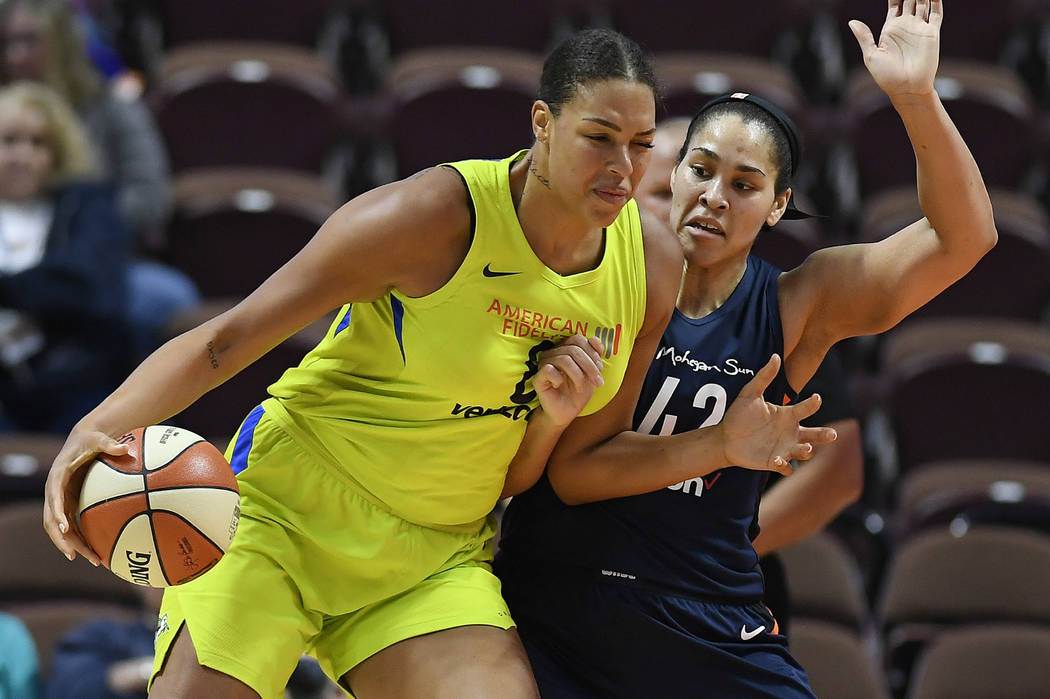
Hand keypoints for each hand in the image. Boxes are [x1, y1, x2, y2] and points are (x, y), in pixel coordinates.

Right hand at [43, 428, 128, 564]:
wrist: (81, 441)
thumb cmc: (90, 440)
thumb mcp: (98, 439)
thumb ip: (109, 444)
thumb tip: (125, 448)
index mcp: (57, 477)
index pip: (54, 497)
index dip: (57, 513)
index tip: (64, 527)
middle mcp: (54, 492)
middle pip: (51, 521)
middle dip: (62, 539)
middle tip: (76, 556)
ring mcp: (60, 501)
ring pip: (59, 529)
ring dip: (72, 545)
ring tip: (94, 560)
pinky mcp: (68, 505)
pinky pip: (71, 526)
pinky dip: (80, 540)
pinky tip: (97, 552)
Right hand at [533, 334, 603, 426]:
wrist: (566, 413)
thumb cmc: (578, 393)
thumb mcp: (592, 373)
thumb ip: (595, 355)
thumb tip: (595, 339)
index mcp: (565, 349)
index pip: (578, 339)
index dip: (592, 352)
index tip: (600, 369)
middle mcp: (553, 353)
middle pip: (573, 349)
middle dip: (590, 366)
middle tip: (597, 381)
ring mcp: (544, 364)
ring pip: (564, 359)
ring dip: (578, 375)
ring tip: (581, 388)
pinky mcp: (538, 378)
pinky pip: (548, 370)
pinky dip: (559, 378)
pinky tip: (561, 385)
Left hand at [718, 355, 837, 476]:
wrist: (725, 437)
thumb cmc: (740, 415)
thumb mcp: (750, 394)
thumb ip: (764, 377)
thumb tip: (776, 356)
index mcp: (788, 415)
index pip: (806, 409)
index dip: (813, 403)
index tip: (816, 398)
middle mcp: (790, 432)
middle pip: (815, 434)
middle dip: (825, 435)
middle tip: (832, 434)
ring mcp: (784, 448)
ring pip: (805, 452)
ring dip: (807, 451)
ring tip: (807, 448)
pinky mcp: (774, 462)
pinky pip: (786, 467)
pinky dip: (785, 465)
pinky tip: (777, 460)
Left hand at [850, 0, 941, 98]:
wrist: (907, 89)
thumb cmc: (886, 77)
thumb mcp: (871, 56)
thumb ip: (864, 37)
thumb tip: (852, 22)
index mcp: (890, 28)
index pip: (894, 4)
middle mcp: (906, 25)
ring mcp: (919, 28)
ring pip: (923, 2)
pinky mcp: (932, 33)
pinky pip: (936, 13)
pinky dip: (936, 1)